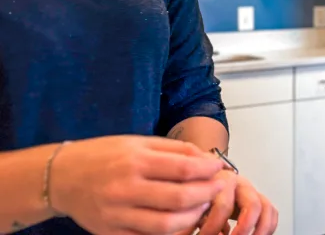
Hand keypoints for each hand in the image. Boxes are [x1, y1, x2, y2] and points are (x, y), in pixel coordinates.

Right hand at [51, 136, 225, 234]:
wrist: (61, 177)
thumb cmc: (102, 156)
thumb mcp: (138, 142)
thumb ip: (175, 150)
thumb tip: (207, 159)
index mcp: (134, 161)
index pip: (183, 169)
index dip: (208, 170)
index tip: (219, 168)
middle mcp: (125, 189)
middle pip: (180, 199)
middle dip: (207, 194)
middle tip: (218, 188)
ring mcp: (117, 215)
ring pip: (168, 225)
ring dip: (194, 217)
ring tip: (203, 205)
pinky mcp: (111, 233)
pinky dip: (172, 232)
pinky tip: (182, 220)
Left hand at [188, 169, 277, 234]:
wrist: (205, 173)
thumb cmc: (196, 187)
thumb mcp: (189, 199)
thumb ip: (187, 216)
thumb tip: (181, 232)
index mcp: (220, 181)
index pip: (223, 206)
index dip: (212, 228)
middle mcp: (239, 184)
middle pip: (252, 205)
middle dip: (243, 229)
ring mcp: (251, 191)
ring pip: (266, 208)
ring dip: (259, 230)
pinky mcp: (259, 198)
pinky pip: (271, 212)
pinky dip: (268, 227)